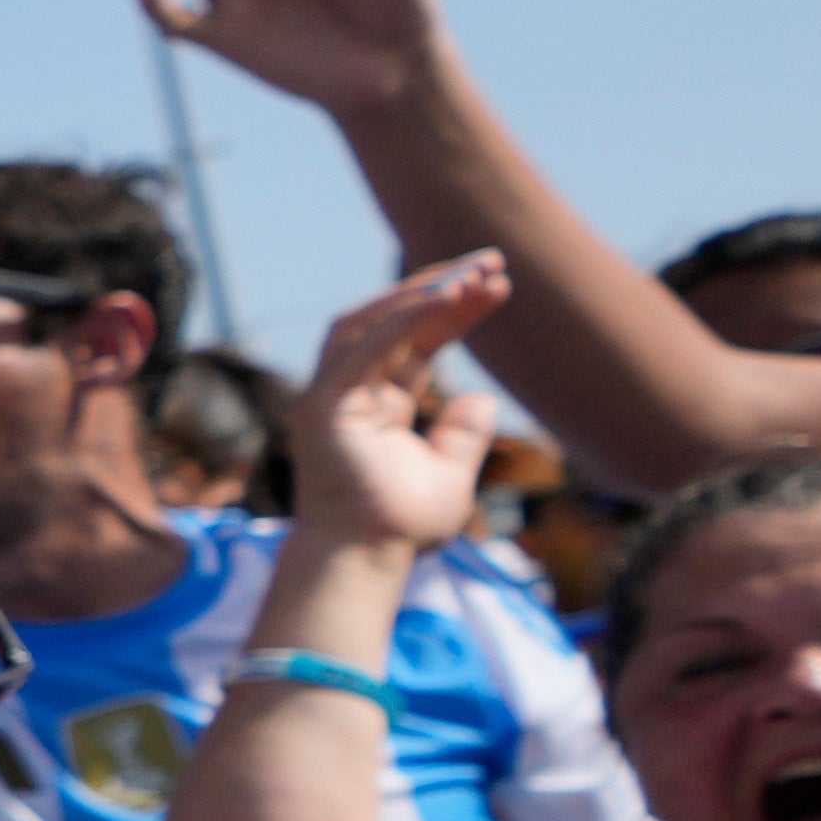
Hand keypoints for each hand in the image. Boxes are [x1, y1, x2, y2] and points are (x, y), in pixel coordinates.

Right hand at [284, 253, 515, 567]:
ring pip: (368, 319)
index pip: (415, 340)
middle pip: (393, 320)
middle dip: (442, 285)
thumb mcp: (451, 472)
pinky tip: (446, 296)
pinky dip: (402, 315)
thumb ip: (464, 434)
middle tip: (494, 261)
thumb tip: (482, 399)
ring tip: (471, 274)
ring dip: (420, 291)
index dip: (455, 309)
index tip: (498, 283)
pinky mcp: (322, 403)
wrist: (365, 559)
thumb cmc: (400, 526)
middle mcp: (348, 390)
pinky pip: (361, 344)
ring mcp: (330, 394)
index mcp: (376, 402)